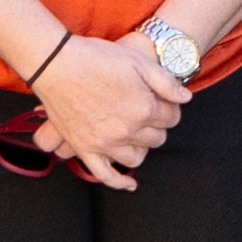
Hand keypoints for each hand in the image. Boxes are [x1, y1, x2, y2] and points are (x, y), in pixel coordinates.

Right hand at [27, 36, 178, 182]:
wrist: (55, 63)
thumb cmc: (96, 57)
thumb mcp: (137, 61)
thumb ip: (166, 82)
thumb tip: (186, 99)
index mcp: (144, 108)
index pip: (171, 118)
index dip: (170, 107)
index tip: (162, 100)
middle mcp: (127, 130)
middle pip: (156, 138)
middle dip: (157, 125)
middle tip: (147, 111)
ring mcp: (105, 143)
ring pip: (136, 157)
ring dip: (141, 147)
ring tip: (136, 133)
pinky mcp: (84, 148)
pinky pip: (105, 174)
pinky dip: (119, 182)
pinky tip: (130, 184)